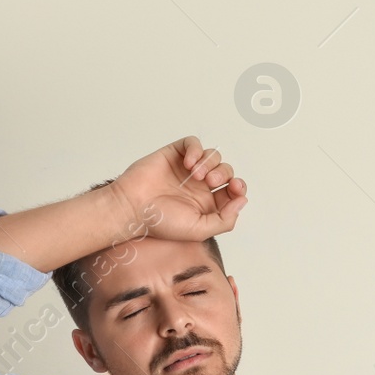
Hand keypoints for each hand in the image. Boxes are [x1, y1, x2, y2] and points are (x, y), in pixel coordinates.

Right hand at [112, 136, 246, 243]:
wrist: (132, 208)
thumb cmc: (160, 222)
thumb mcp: (199, 230)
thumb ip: (225, 219)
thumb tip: (242, 201)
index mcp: (207, 203)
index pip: (233, 190)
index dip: (239, 187)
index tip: (234, 188)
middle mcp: (199, 186)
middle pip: (225, 171)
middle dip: (223, 174)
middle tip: (209, 183)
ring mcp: (187, 169)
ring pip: (212, 156)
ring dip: (209, 163)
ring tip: (196, 175)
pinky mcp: (174, 155)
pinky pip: (193, 143)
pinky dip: (196, 149)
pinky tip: (189, 163)